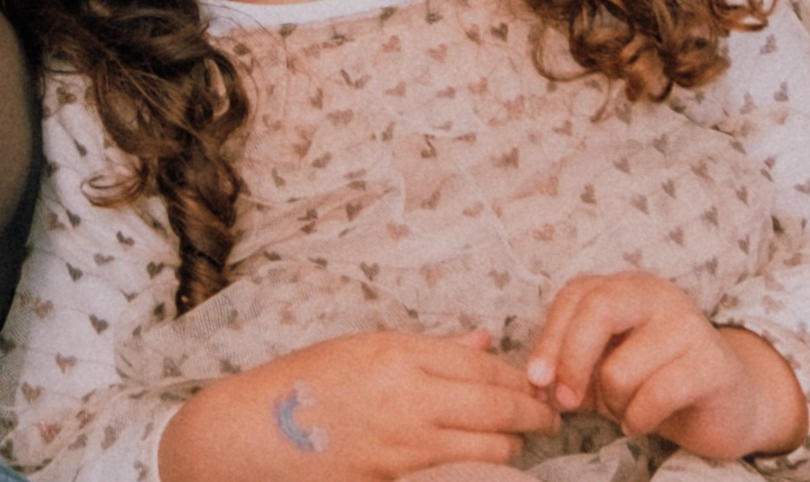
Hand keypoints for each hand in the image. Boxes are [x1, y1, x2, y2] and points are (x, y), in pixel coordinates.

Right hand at [159, 328, 558, 481]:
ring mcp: (405, 448)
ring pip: (488, 450)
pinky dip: (481, 472)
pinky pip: (459, 477)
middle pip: (496, 406)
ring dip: (512, 447)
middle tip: (550, 417)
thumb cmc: (309, 380)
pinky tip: (487, 467)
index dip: (519, 377)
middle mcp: (409, 399)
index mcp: (401, 355)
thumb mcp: (367, 346)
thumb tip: (483, 342)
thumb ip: (431, 348)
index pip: (482, 364)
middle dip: (532, 414)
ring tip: (518, 443)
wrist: (259, 430)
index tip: (539, 384)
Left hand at [527, 272, 806, 459]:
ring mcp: (687, 325)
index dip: (549, 338)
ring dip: (612, 402)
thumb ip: (573, 369)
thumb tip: (536, 386)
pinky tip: (641, 422)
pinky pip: (656, 395)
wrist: (730, 404)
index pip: (575, 296)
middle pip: (597, 308)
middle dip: (570, 361)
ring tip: (623, 409)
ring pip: (621, 367)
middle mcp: (656, 295)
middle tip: (565, 401)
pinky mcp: (712, 364)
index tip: (535, 381)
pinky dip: (638, 419)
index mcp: (626, 287)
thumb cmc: (657, 381)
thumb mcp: (607, 368)